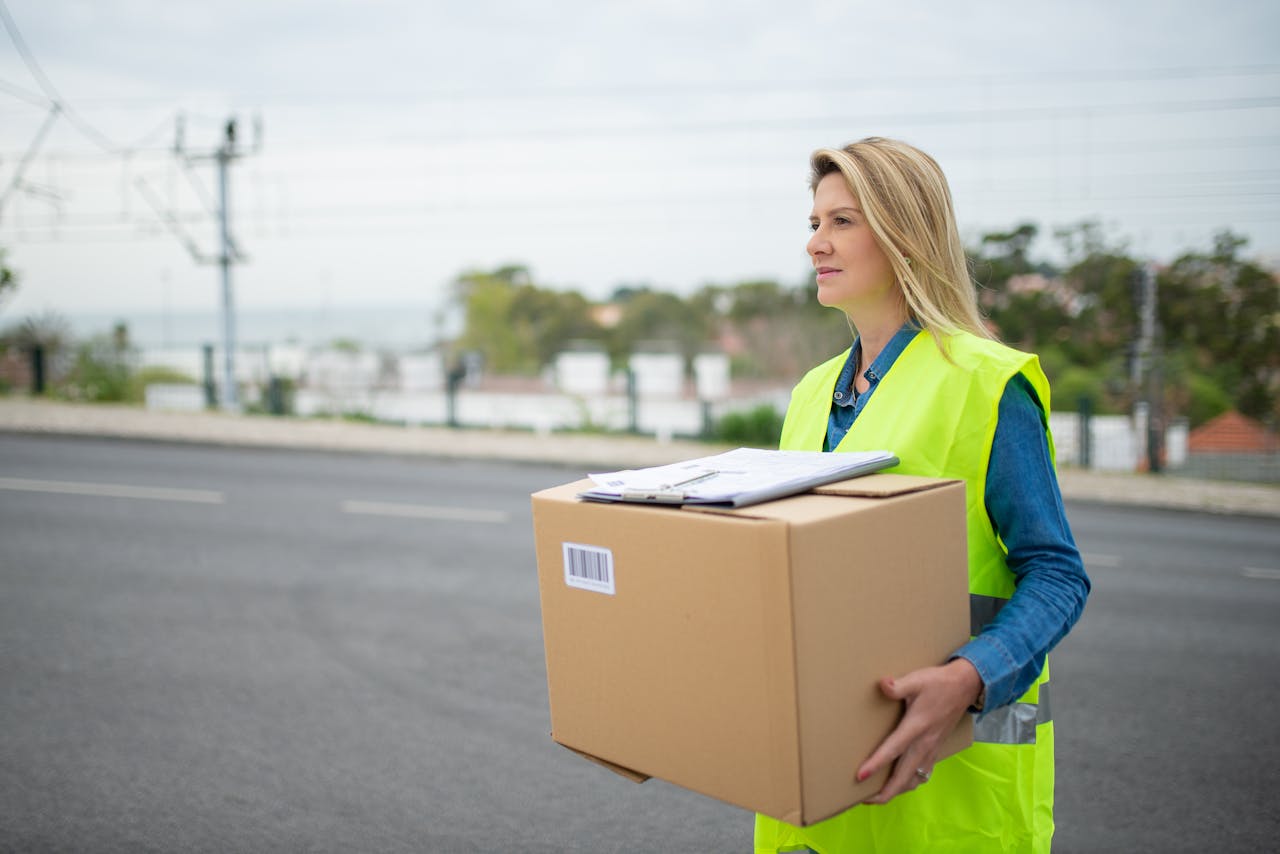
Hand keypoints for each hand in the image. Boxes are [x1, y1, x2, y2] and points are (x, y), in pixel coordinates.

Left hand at [855, 658, 981, 804]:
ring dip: (897, 790)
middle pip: (904, 776)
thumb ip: (898, 686)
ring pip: (914, 779)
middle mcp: (924, 743)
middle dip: (885, 791)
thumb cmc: (938, 683)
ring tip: (879, 795)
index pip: (894, 749)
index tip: (860, 776)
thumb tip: (882, 684)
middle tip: (865, 799)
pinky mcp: (935, 749)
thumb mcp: (917, 680)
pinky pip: (923, 774)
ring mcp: (931, 748)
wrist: (965, 686)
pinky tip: (902, 783)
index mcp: (917, 726)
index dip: (877, 763)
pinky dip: (911, 783)